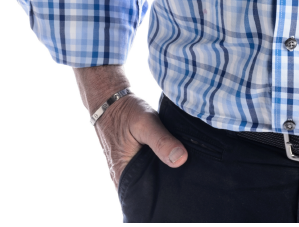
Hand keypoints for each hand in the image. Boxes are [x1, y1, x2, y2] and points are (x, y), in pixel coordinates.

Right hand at [73, 65, 187, 187]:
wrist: (110, 100)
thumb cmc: (126, 111)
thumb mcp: (145, 122)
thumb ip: (161, 141)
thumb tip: (181, 160)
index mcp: (123, 177)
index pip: (147, 199)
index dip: (166, 194)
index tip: (184, 186)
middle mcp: (122, 179)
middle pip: (149, 191)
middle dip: (167, 185)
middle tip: (187, 176)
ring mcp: (126, 172)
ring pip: (149, 181)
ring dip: (163, 175)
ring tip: (182, 167)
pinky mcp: (131, 163)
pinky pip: (147, 171)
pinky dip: (158, 166)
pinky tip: (172, 159)